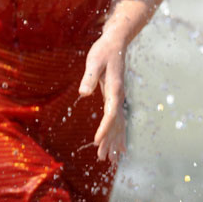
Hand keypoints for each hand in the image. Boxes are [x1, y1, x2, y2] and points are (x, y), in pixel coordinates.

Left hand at [79, 34, 126, 162]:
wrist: (116, 42)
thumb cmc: (104, 50)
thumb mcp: (94, 61)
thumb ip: (90, 77)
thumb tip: (83, 93)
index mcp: (115, 89)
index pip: (111, 114)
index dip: (104, 129)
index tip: (96, 141)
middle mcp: (119, 96)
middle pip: (116, 124)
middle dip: (109, 142)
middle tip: (102, 159)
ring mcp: (119, 97)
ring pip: (118, 124)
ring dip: (114, 141)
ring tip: (110, 159)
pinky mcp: (115, 96)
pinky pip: (118, 119)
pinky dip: (118, 133)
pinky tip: (119, 145)